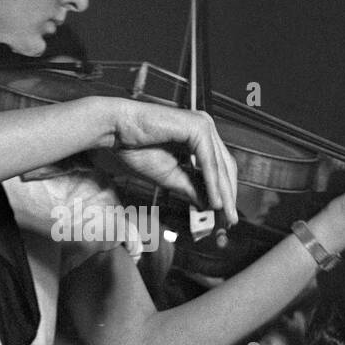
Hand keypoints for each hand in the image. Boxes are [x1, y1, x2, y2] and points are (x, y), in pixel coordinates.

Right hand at [100, 100, 238, 222]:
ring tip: (223, 214)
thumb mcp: (168, 176)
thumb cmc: (134, 148)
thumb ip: (190, 188)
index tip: (225, 215)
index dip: (224, 191)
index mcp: (198, 136)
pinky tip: (214, 200)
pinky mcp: (197, 126)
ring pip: (221, 164)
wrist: (114, 131)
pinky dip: (212, 182)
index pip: (219, 166)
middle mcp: (204, 127)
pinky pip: (209, 160)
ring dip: (224, 192)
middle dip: (229, 195)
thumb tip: (209, 204)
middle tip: (229, 220)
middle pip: (225, 166)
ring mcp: (202, 124)